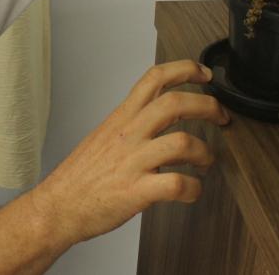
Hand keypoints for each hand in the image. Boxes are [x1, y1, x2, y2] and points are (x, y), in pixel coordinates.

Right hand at [31, 60, 229, 246]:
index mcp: (121, 118)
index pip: (154, 78)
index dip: (185, 70)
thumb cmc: (80, 177)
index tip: (205, 74)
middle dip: (207, 105)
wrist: (57, 207)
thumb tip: (158, 121)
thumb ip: (131, 126)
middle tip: (220, 115)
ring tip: (206, 160)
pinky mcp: (136, 191)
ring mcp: (133, 162)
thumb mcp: (103, 137)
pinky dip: (194, 188)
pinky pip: (177, 184)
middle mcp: (128, 135)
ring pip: (182, 143)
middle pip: (175, 103)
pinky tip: (192, 191)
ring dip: (205, 151)